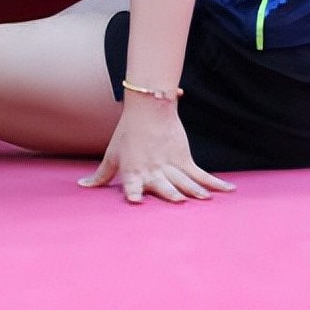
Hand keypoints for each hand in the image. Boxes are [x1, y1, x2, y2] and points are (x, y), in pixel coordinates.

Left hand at [78, 101, 234, 203]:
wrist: (148, 109)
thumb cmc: (127, 135)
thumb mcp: (112, 156)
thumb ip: (100, 176)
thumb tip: (82, 186)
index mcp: (134, 171)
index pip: (132, 185)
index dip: (133, 193)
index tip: (134, 201)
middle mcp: (153, 170)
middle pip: (163, 184)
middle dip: (171, 192)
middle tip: (179, 200)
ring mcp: (171, 164)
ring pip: (184, 179)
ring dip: (195, 190)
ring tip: (204, 199)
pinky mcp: (184, 158)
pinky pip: (201, 174)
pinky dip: (215, 183)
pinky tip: (228, 191)